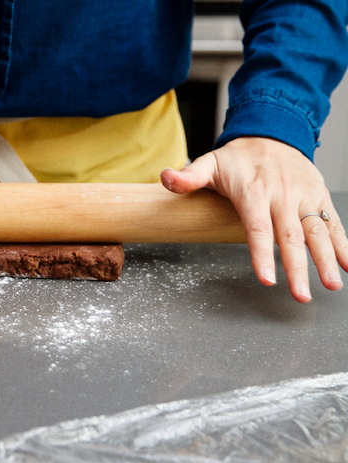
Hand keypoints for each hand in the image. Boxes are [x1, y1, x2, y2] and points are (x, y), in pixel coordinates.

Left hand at [161, 137, 347, 302]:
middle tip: (300, 295)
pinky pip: (332, 221)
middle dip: (298, 267)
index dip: (262, 253)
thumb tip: (166, 178)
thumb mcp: (208, 163)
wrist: (271, 134)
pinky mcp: (317, 197)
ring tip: (331, 285)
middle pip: (290, 236)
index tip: (266, 278)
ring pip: (317, 231)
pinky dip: (344, 243)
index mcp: (253, 192)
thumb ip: (189, 176)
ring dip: (327, 259)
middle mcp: (282, 195)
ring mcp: (303, 196)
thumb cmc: (237, 158)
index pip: (257, 228)